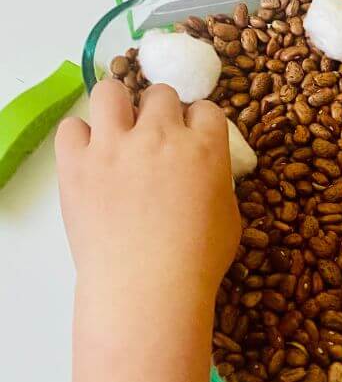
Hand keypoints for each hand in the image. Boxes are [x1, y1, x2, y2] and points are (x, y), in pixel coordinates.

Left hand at [56, 80, 240, 302]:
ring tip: (119, 130)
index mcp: (205, 146)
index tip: (193, 140)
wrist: (148, 289)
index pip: (206, 108)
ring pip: (110, 92)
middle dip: (162, 112)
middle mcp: (161, 135)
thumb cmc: (198, 260)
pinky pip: (71, 127)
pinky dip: (80, 139)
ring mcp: (115, 146)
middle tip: (156, 138)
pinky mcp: (77, 164)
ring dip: (118, 107)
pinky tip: (90, 158)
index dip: (199, 124)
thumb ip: (216, 181)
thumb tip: (204, 174)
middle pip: (161, 94)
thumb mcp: (229, 215)